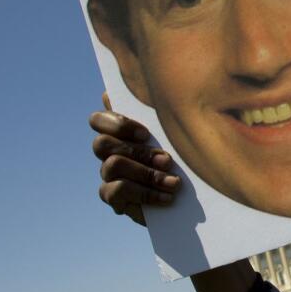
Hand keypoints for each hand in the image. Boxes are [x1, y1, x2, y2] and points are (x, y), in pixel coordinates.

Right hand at [90, 93, 179, 224]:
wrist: (192, 197)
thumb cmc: (184, 157)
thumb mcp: (177, 133)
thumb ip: (159, 113)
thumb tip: (125, 93)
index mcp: (120, 131)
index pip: (98, 120)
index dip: (118, 124)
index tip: (146, 134)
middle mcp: (109, 151)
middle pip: (102, 143)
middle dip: (138, 151)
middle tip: (167, 160)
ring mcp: (108, 174)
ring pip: (113, 165)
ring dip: (147, 173)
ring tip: (174, 182)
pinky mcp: (113, 197)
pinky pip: (117, 190)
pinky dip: (146, 193)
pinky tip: (167, 197)